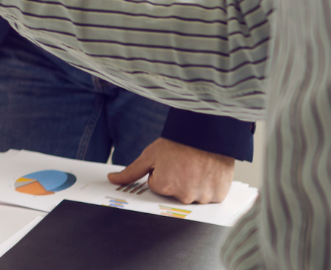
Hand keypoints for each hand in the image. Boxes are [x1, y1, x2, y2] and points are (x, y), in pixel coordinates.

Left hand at [108, 138, 235, 203]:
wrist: (207, 133)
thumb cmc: (178, 143)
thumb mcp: (149, 155)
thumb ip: (130, 171)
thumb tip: (111, 179)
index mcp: (164, 187)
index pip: (157, 185)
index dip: (161, 172)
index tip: (169, 162)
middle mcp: (183, 197)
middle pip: (175, 193)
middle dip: (176, 180)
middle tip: (183, 163)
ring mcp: (202, 198)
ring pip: (193, 195)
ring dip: (194, 184)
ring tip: (197, 166)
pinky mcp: (218, 196)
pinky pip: (211, 196)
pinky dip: (209, 186)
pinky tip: (208, 172)